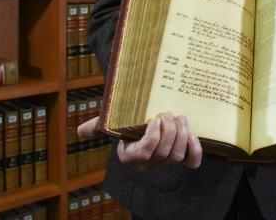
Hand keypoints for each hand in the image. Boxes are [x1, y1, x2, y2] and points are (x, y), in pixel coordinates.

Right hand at [77, 111, 201, 169]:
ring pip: (177, 156)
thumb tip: (80, 130)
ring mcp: (166, 161)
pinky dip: (195, 150)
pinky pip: (192, 162)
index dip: (152, 138)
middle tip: (168, 113)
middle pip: (164, 155)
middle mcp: (150, 162)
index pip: (144, 154)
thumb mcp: (112, 123)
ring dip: (181, 135)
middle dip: (169, 132)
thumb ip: (98, 126)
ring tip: (179, 117)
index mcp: (132, 155)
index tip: (153, 119)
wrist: (145, 124)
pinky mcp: (182, 157)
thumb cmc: (127, 123)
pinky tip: (192, 135)